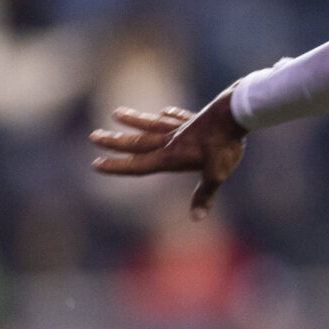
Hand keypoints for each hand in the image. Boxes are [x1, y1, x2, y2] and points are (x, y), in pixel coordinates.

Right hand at [90, 88, 246, 214]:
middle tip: (93, 136)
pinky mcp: (195, 118)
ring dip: (134, 120)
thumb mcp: (216, 174)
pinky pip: (177, 118)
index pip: (138, 164)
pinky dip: (168, 115)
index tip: (96, 164)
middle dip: (115, 142)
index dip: (117, 166)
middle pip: (138, 142)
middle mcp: (171, 141)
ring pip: (152, 124)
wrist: (235, 113)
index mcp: (171, 156)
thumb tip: (196, 217)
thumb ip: (204, 195)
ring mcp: (182, 127)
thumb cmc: (225, 146)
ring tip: (116, 113)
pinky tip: (164, 111)